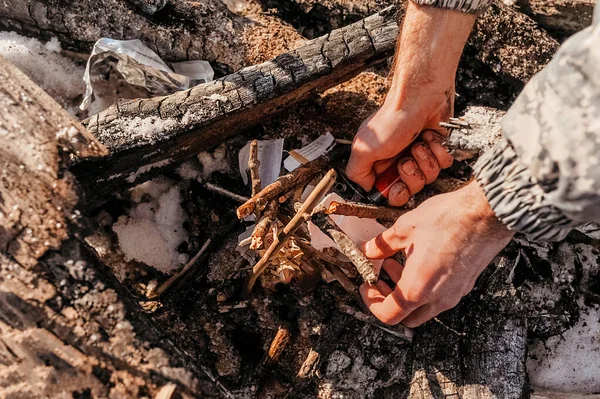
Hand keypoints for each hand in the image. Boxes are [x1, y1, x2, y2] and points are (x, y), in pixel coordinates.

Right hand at [346, 3, 475, 205]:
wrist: (420, 97)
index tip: (396, 185)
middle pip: (410, 189)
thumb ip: (357, 172)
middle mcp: (399, 161)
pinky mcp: (438, 149)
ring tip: (418, 143)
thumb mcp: (364, 149)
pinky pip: (443, 164)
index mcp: (379, 164)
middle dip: (411, 176)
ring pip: (428, 178)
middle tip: (406, 160)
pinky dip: (438, 151)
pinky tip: (429, 137)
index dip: (394, 194)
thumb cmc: (391, 121)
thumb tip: (366, 187)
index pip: (388, 193)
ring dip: (424, 160)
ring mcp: (419, 156)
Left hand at [360, 182, 513, 326]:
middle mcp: (437, 298)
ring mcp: (455, 293)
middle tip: (379, 280)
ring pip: (424, 307)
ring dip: (406, 292)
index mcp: (417, 289)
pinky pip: (440, 296)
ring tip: (394, 264)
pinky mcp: (465, 284)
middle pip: (407, 317)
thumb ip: (382, 245)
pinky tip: (418, 260)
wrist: (487, 211)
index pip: (388, 314)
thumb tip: (368, 250)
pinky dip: (424, 286)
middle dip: (388, 301)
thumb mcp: (404, 229)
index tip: (365, 286)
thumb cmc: (449, 219)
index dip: (371, 302)